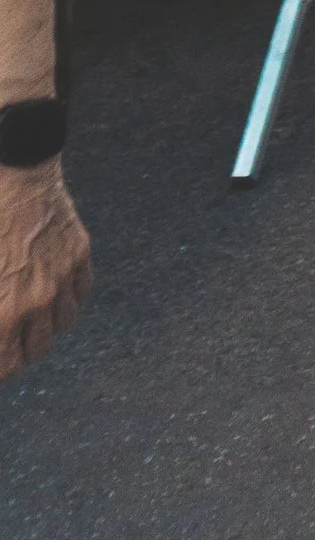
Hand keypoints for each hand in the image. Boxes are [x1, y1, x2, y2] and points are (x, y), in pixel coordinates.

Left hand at [0, 163, 89, 379]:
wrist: (15, 171)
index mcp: (4, 310)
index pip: (7, 365)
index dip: (1, 368)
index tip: (0, 360)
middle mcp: (37, 301)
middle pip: (36, 352)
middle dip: (19, 352)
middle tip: (8, 342)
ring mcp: (63, 277)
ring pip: (62, 325)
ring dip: (45, 327)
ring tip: (30, 318)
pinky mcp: (79, 253)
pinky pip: (81, 291)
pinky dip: (68, 297)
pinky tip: (52, 289)